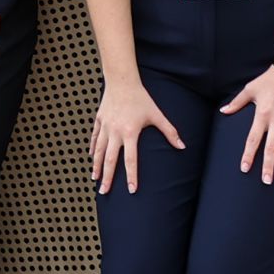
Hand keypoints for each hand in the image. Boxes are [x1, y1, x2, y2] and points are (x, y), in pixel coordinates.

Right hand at [88, 75, 184, 193]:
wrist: (121, 80)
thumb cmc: (141, 98)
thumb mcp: (156, 114)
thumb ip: (170, 131)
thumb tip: (182, 146)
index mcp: (129, 133)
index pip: (130, 160)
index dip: (131, 176)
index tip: (131, 190)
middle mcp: (115, 132)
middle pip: (109, 159)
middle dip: (107, 177)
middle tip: (104, 192)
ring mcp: (105, 126)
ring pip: (98, 150)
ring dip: (96, 166)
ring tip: (95, 179)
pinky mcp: (99, 120)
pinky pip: (94, 137)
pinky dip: (92, 148)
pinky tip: (91, 157)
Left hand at [229, 66, 273, 179]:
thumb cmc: (268, 80)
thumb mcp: (249, 90)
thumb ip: (236, 103)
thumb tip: (223, 111)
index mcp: (261, 116)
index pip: (253, 140)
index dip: (249, 155)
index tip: (245, 168)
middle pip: (271, 148)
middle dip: (268, 166)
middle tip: (267, 181)